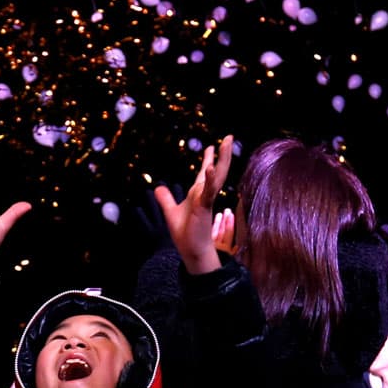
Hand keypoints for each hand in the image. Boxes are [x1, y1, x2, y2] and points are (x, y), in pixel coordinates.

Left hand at [152, 136, 235, 274]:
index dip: (209, 159)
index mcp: (198, 194)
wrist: (191, 251)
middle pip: (217, 169)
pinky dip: (210, 179)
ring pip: (217, 176)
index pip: (206, 172)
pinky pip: (209, 191)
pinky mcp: (204, 207)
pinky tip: (210, 168)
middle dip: (224, 153)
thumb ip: (166, 199)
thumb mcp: (170, 212)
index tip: (212, 146)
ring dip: (223, 159)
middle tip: (229, 137)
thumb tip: (157, 187)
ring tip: (226, 143)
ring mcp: (206, 200)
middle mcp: (205, 194)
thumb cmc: (185, 234)